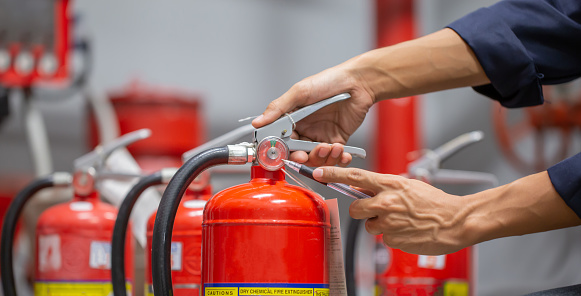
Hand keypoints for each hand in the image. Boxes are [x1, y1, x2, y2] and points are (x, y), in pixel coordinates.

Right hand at [252, 63, 374, 166]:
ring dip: (322, 157)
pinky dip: (338, 159)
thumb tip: (258, 122)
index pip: (282, 140)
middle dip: (302, 157)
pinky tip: (342, 152)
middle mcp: (306, 129)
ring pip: (316, 158)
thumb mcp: (300, 92)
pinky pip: (334, 157)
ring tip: (330, 147)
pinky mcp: (338, 141)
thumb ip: (278, 108)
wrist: (359, 82)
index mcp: (293, 118)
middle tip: (305, 155)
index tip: (283, 154)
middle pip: (298, 153)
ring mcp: (321, 136)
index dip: (281, 150)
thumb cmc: (330, 81)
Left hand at [313, 166, 473, 254]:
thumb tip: (362, 188)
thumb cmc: (435, 202)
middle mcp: (387, 202)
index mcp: (390, 184)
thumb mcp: (408, 185)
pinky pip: (383, 238)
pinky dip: (392, 236)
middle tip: (377, 211)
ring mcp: (389, 222)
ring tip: (401, 221)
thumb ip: (384, 187)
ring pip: (369, 225)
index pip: (355, 176)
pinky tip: (407, 231)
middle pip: (355, 208)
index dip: (334, 174)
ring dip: (380, 225)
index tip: (319, 172)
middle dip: (362, 211)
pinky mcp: (393, 239)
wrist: (456, 221)